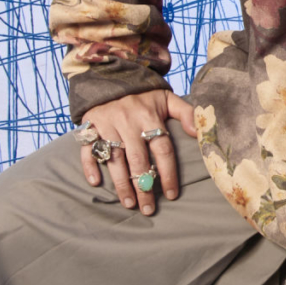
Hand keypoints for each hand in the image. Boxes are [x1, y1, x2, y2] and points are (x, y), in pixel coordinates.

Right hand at [78, 87, 196, 213]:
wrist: (109, 75)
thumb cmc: (143, 95)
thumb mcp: (166, 98)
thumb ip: (185, 113)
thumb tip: (198, 132)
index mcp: (149, 116)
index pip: (162, 149)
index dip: (168, 173)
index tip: (171, 195)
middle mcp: (127, 121)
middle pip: (138, 160)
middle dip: (144, 187)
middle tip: (148, 209)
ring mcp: (107, 124)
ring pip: (114, 159)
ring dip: (121, 183)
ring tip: (129, 204)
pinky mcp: (89, 126)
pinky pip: (87, 148)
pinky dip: (90, 165)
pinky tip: (96, 183)